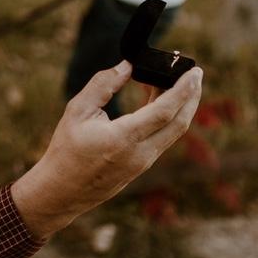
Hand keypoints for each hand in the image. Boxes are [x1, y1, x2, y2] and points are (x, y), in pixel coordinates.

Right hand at [11, 61, 203, 239]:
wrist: (61, 191)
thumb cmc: (66, 150)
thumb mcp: (77, 111)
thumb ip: (103, 84)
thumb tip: (128, 66)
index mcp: (122, 138)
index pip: (164, 112)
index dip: (183, 90)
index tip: (194, 71)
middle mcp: (139, 154)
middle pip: (180, 123)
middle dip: (192, 96)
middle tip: (196, 74)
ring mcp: (143, 163)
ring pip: (173, 132)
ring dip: (181, 107)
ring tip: (178, 82)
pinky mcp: (141, 167)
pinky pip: (163, 139)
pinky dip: (168, 118)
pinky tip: (159, 101)